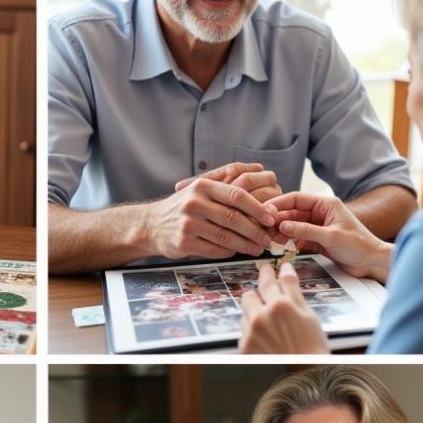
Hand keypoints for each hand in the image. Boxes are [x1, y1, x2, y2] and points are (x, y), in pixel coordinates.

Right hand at [146, 165, 278, 259]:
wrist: (151, 224)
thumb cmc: (183, 207)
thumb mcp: (200, 189)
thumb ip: (227, 185)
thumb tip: (261, 170)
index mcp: (202, 187)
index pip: (236, 195)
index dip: (257, 208)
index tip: (270, 218)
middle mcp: (194, 203)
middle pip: (233, 218)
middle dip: (255, 231)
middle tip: (267, 238)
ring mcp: (188, 224)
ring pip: (226, 237)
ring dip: (245, 245)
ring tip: (257, 248)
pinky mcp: (184, 243)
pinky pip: (215, 250)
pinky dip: (229, 252)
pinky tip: (237, 251)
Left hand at [238, 261, 329, 353]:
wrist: (306, 373)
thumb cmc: (312, 345)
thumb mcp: (307, 313)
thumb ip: (292, 289)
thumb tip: (285, 268)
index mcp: (280, 305)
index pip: (268, 282)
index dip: (266, 274)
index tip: (265, 269)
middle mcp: (261, 317)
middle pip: (248, 296)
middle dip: (257, 296)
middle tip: (267, 301)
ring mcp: (250, 332)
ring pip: (244, 314)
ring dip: (254, 315)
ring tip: (272, 327)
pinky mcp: (244, 347)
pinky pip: (243, 332)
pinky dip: (252, 332)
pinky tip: (267, 340)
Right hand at [268, 192, 389, 280]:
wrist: (371, 262)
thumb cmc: (358, 245)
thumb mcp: (330, 236)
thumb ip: (305, 230)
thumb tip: (282, 225)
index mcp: (325, 204)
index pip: (296, 199)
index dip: (279, 204)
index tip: (264, 211)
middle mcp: (320, 213)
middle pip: (292, 213)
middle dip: (277, 220)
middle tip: (263, 228)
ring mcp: (318, 227)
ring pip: (293, 226)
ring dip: (281, 231)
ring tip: (270, 238)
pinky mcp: (317, 240)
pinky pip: (298, 237)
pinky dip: (289, 241)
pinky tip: (280, 245)